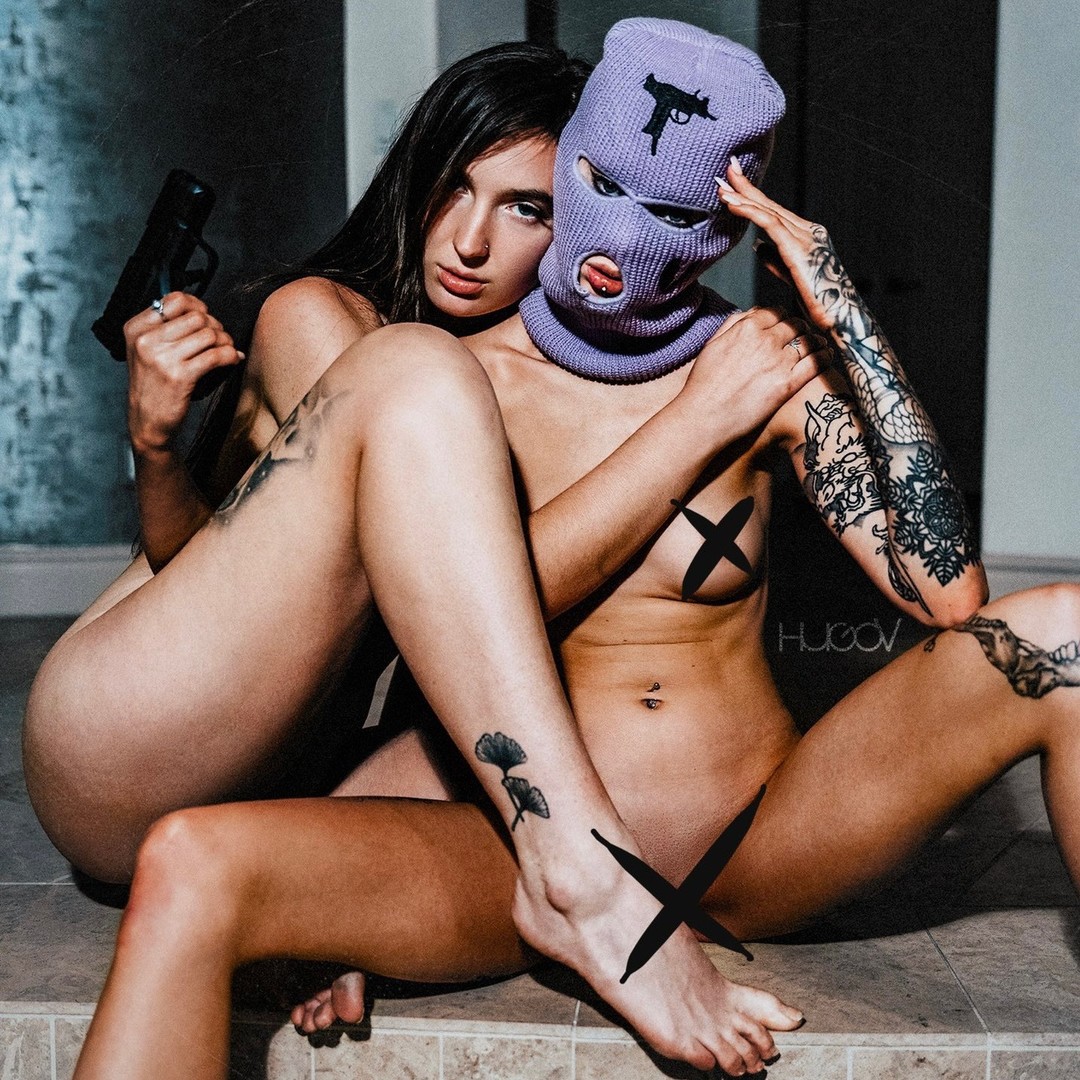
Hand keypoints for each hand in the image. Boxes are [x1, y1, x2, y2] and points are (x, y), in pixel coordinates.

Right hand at [123, 291, 242, 453]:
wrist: (147, 421)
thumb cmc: (152, 384)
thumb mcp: (145, 350)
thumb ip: (166, 328)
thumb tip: (202, 310)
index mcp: (136, 328)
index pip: (174, 300)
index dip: (198, 305)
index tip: (205, 317)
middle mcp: (146, 340)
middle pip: (197, 317)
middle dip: (215, 326)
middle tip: (219, 339)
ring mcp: (162, 358)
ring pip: (209, 334)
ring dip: (225, 341)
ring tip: (226, 350)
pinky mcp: (180, 376)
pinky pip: (216, 355)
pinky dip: (230, 356)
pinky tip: (232, 360)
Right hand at [681, 306, 827, 446]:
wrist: (704, 416)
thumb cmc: (704, 383)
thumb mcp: (713, 344)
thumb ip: (733, 324)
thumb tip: (752, 312)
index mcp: (747, 328)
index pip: (777, 312)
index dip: (784, 318)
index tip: (786, 325)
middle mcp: (766, 341)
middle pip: (795, 325)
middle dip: (801, 328)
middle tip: (804, 335)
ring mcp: (779, 363)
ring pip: (808, 342)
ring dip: (816, 341)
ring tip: (819, 344)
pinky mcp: (787, 385)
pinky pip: (815, 364)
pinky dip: (824, 357)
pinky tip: (827, 356)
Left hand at [719, 159, 852, 332]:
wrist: (839, 319)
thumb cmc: (819, 303)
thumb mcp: (790, 276)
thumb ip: (775, 259)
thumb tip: (757, 246)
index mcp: (806, 236)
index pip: (773, 211)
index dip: (752, 195)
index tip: (732, 183)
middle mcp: (808, 231)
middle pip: (770, 204)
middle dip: (746, 185)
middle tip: (727, 167)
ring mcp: (805, 237)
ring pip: (768, 211)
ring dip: (743, 196)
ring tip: (722, 187)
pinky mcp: (799, 249)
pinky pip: (770, 224)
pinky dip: (750, 212)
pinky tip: (733, 205)